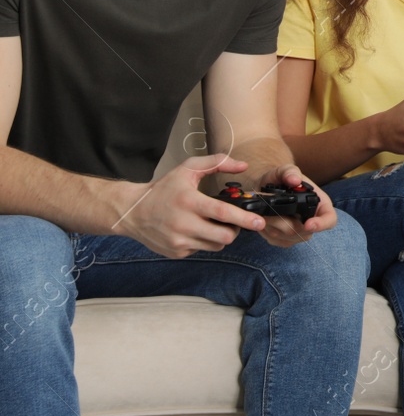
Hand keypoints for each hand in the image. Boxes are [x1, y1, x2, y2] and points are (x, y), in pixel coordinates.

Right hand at [116, 154, 262, 258]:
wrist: (132, 212)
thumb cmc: (164, 189)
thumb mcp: (188, 169)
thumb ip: (217, 163)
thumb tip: (243, 166)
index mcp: (189, 201)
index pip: (223, 213)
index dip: (244, 218)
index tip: (259, 222)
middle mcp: (183, 224)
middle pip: (224, 236)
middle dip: (235, 229)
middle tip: (232, 221)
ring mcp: (179, 241)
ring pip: (216, 245)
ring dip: (220, 236)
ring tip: (212, 224)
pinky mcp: (176, 252)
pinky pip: (201, 250)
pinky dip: (204, 241)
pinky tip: (194, 230)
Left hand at [252, 163, 337, 245]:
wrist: (268, 186)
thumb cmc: (282, 178)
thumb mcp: (285, 170)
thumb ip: (290, 172)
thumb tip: (294, 180)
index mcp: (321, 204)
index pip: (329, 220)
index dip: (321, 224)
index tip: (308, 224)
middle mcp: (312, 221)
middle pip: (303, 232)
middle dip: (284, 222)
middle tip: (269, 210)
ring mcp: (298, 233)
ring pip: (286, 237)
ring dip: (272, 225)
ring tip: (265, 211)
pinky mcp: (284, 240)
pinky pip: (275, 240)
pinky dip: (266, 231)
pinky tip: (264, 218)